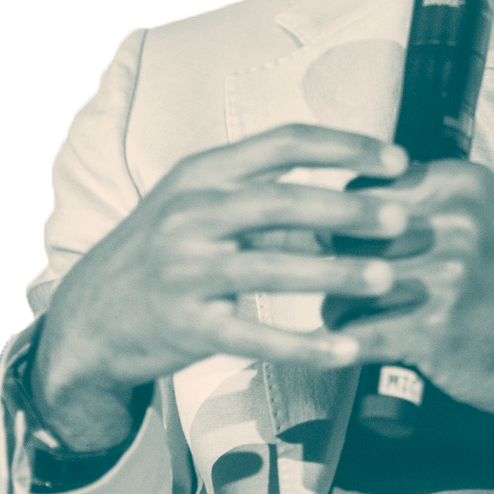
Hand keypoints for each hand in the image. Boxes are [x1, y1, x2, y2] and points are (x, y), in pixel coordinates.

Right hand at [34, 125, 411, 449]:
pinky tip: (347, 349)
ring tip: (387, 278)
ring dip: (336, 272)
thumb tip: (351, 192)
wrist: (91, 317)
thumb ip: (263, 197)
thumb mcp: (199, 206)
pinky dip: (305, 345)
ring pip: (272, 268)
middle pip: (281, 201)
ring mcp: (185, 271)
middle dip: (347, 207)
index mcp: (201, 174)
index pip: (281, 143)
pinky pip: (256, 337)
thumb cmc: (163, 253)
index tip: (396, 159)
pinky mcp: (187, 326)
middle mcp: (190, 214)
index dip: (344, 146)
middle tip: (402, 217)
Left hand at [330, 159, 493, 487]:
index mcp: (462, 186)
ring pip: (346, 284)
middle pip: (350, 235)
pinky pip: (359, 332)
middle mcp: (455, 226)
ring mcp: (445, 279)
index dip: (343, 218)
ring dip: (336, 304)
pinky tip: (348, 342)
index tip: (338, 236)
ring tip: (343, 312)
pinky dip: (344, 340)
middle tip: (330, 278)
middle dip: (332, 261)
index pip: (364, 190)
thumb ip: (435, 191)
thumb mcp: (492, 212)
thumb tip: (366, 182)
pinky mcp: (434, 331)